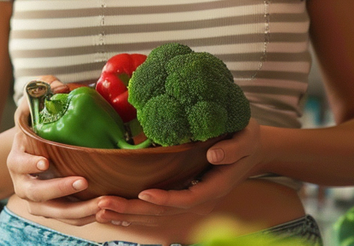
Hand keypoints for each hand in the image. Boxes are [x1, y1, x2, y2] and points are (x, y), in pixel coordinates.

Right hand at [9, 75, 102, 225]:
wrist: (30, 154)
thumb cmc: (35, 127)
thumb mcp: (33, 105)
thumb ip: (43, 89)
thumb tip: (59, 85)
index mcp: (17, 159)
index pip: (19, 163)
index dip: (30, 164)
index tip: (46, 162)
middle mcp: (23, 184)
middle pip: (36, 194)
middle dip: (59, 190)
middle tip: (83, 181)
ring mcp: (38, 201)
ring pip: (55, 212)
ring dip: (78, 210)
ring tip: (102, 203)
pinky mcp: (55, 210)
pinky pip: (69, 218)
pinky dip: (86, 217)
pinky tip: (105, 210)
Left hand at [94, 119, 264, 225]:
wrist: (253, 150)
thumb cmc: (247, 140)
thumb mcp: (247, 139)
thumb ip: (233, 149)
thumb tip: (213, 155)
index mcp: (215, 186)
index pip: (189, 199)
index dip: (167, 199)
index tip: (144, 194)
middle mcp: (201, 198)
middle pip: (165, 212)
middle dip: (134, 211)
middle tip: (105, 204)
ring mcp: (191, 199)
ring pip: (157, 214)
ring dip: (128, 214)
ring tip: (100, 210)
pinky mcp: (182, 194)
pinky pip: (156, 209)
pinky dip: (134, 212)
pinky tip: (113, 212)